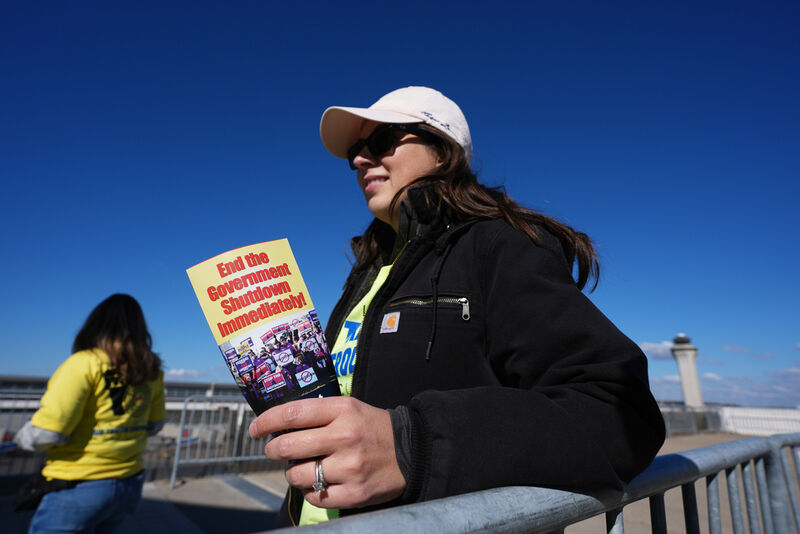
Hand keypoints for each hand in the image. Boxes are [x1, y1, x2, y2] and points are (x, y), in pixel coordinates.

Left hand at [249, 396, 405, 508]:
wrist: (411, 451)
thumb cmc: (372, 428)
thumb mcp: (350, 408)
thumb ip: (318, 413)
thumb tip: (277, 424)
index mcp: (342, 411)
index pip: (292, 414)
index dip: (266, 421)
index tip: (255, 429)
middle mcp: (344, 437)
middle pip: (287, 446)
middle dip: (273, 450)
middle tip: (273, 450)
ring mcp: (349, 467)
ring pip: (297, 475)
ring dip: (292, 473)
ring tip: (303, 468)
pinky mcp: (354, 493)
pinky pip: (314, 497)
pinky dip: (311, 492)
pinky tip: (320, 483)